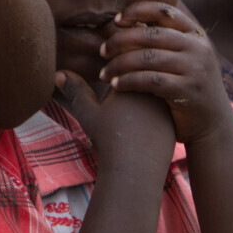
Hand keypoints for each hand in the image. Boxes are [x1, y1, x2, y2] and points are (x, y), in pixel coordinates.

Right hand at [54, 67, 173, 160]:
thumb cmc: (109, 141)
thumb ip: (76, 91)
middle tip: (120, 108)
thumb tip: (58, 73)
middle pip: (139, 74)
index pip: (123, 64)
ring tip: (130, 117)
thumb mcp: (89, 114)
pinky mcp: (173, 114)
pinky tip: (144, 126)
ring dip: (144, 95)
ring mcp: (164, 100)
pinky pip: (162, 107)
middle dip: (130, 83)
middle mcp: (150, 86)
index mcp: (130, 79)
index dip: (112, 73)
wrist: (136, 168)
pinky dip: (154, 111)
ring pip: (152, 90)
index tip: (106, 89)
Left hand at [99, 1, 231, 145]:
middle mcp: (198, 48)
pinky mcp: (187, 90)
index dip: (138, 11)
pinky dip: (128, 81)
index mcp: (196, 34)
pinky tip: (115, 85)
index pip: (164, 11)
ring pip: (147, 57)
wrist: (213, 124)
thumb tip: (132, 22)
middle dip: (121, 40)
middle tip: (102, 50)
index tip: (117, 21)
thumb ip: (166, 42)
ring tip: (103, 73)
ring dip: (119, 64)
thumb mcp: (186, 58)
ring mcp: (195, 68)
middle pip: (151, 34)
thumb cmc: (189, 88)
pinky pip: (150, 80)